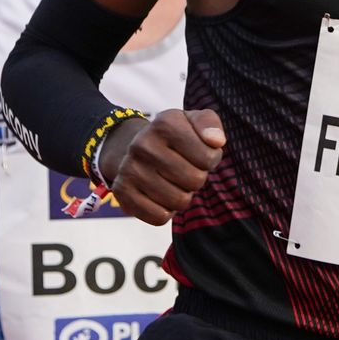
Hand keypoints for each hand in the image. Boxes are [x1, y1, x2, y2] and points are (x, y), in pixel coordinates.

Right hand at [99, 109, 225, 225]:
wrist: (135, 147)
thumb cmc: (175, 137)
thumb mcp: (193, 122)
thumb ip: (210, 125)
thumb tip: (216, 141)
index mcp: (164, 124)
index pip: (208, 158)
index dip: (210, 159)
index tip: (199, 153)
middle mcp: (143, 145)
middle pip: (195, 181)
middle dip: (197, 178)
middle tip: (186, 169)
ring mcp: (130, 169)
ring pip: (179, 202)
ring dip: (183, 195)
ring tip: (173, 181)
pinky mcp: (122, 192)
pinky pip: (159, 217)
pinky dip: (166, 211)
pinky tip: (161, 195)